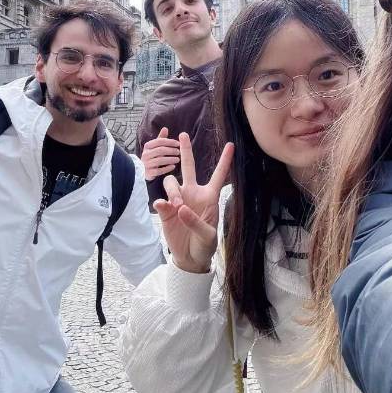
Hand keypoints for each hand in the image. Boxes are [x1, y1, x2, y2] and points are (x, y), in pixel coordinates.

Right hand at [140, 127, 179, 180]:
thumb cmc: (153, 156)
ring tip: (178, 159)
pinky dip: (167, 168)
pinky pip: (159, 170)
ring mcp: (146, 164)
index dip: (170, 142)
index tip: (179, 144)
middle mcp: (145, 154)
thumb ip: (161, 138)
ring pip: (160, 160)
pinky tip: (173, 166)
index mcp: (147, 146)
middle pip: (161, 150)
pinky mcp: (148, 173)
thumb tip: (165, 128)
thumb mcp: (155, 147)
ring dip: (171, 159)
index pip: (160, 141)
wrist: (144, 170)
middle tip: (179, 152)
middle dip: (171, 150)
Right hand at [153, 133, 233, 273]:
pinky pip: (160, 200)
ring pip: (171, 182)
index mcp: (209, 197)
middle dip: (186, 151)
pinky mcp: (166, 210)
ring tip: (177, 206)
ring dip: (173, 190)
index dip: (224, 161)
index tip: (231, 145)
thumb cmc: (205, 245)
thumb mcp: (207, 236)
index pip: (218, 175)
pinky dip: (161, 202)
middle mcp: (193, 194)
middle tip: (182, 135)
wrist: (190, 258)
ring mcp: (178, 200)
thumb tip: (180, 208)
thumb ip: (196, 222)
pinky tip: (164, 208)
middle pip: (188, 167)